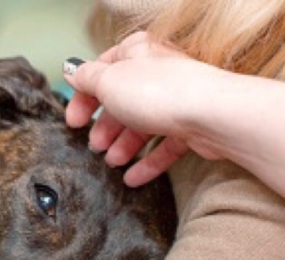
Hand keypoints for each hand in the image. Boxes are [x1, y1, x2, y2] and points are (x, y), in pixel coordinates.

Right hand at [63, 32, 223, 185]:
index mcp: (137, 54)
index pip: (102, 73)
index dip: (84, 98)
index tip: (74, 121)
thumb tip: (73, 72)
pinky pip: (164, 147)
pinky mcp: (191, 127)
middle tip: (94, 145)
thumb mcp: (109, 81)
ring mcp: (175, 101)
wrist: (211, 115)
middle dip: (105, 127)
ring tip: (112, 162)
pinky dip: (147, 163)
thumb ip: (87, 78)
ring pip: (142, 126)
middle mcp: (157, 74)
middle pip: (122, 102)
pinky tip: (131, 179)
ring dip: (124, 146)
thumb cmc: (160, 92)